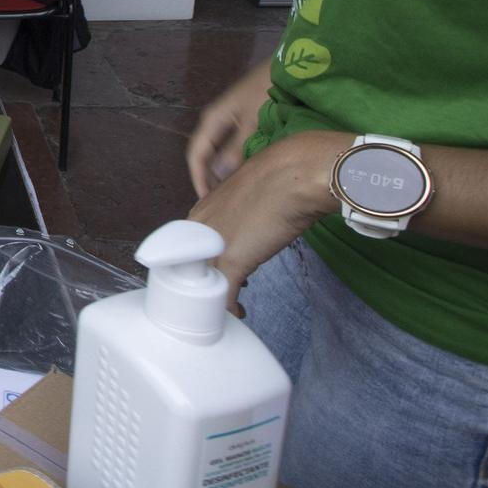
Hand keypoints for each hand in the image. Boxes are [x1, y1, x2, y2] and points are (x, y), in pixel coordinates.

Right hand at [187, 56, 274, 196]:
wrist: (290, 66)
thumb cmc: (268, 92)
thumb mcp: (253, 123)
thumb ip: (236, 149)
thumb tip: (219, 176)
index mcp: (213, 120)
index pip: (196, 155)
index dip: (198, 178)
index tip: (205, 199)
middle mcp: (217, 120)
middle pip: (204, 154)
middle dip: (207, 177)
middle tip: (216, 202)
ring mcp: (230, 119)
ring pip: (218, 151)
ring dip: (220, 171)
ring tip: (229, 192)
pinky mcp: (244, 119)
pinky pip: (231, 145)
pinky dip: (233, 161)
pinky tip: (244, 172)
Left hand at [190, 129, 344, 312]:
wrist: (296, 174)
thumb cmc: (281, 178)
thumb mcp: (250, 195)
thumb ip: (241, 213)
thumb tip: (253, 225)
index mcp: (202, 210)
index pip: (191, 244)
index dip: (203, 261)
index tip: (217, 270)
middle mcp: (200, 227)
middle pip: (191, 264)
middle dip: (205, 282)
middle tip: (222, 292)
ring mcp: (214, 245)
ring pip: (204, 281)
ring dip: (217, 297)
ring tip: (229, 306)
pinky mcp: (232, 261)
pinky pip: (224, 294)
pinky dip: (229, 308)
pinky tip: (239, 313)